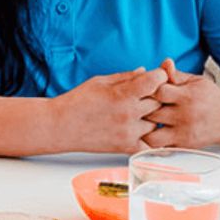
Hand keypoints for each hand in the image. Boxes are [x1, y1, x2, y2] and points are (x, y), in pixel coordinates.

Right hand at [52, 68, 167, 152]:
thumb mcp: (100, 81)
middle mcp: (129, 114)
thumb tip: (147, 71)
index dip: (159, 76)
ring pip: (157, 122)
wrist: (60, 126)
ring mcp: (128, 132)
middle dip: (155, 96)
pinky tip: (141, 132)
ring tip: (138, 113)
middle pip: (159, 101)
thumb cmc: (77, 101)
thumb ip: (126, 77)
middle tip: (146, 94)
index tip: (155, 76)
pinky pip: (150, 145)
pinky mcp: (125, 147)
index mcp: (122, 94)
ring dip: (151, 117)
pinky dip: (149, 139)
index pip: (157, 81)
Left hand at [143, 58, 219, 147]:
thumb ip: (175, 74)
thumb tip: (164, 62)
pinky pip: (160, 148)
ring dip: (144, 129)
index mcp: (188, 96)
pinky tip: (149, 133)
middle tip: (135, 107)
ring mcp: (185, 134)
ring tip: (142, 122)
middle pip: (151, 114)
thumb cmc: (209, 96)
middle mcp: (186, 116)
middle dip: (141, 110)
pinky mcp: (184, 146)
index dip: (147, 89)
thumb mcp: (195, 81)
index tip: (144, 90)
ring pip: (152, 136)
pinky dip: (151, 142)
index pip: (158, 91)